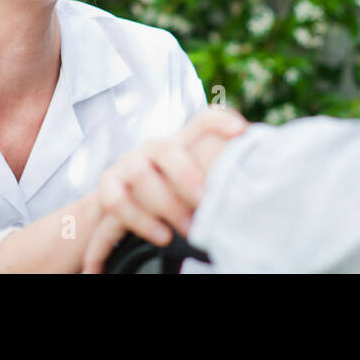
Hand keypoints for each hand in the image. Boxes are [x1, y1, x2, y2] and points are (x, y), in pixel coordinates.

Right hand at [82, 107, 246, 272]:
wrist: (115, 211)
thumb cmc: (168, 200)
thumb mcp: (193, 189)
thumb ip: (215, 183)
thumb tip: (252, 190)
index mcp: (181, 145)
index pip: (200, 121)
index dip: (220, 121)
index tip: (242, 131)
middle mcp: (153, 149)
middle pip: (167, 148)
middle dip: (187, 175)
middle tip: (206, 201)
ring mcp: (127, 165)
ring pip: (141, 175)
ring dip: (166, 205)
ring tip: (189, 231)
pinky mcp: (107, 186)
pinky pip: (117, 200)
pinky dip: (140, 221)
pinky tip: (162, 238)